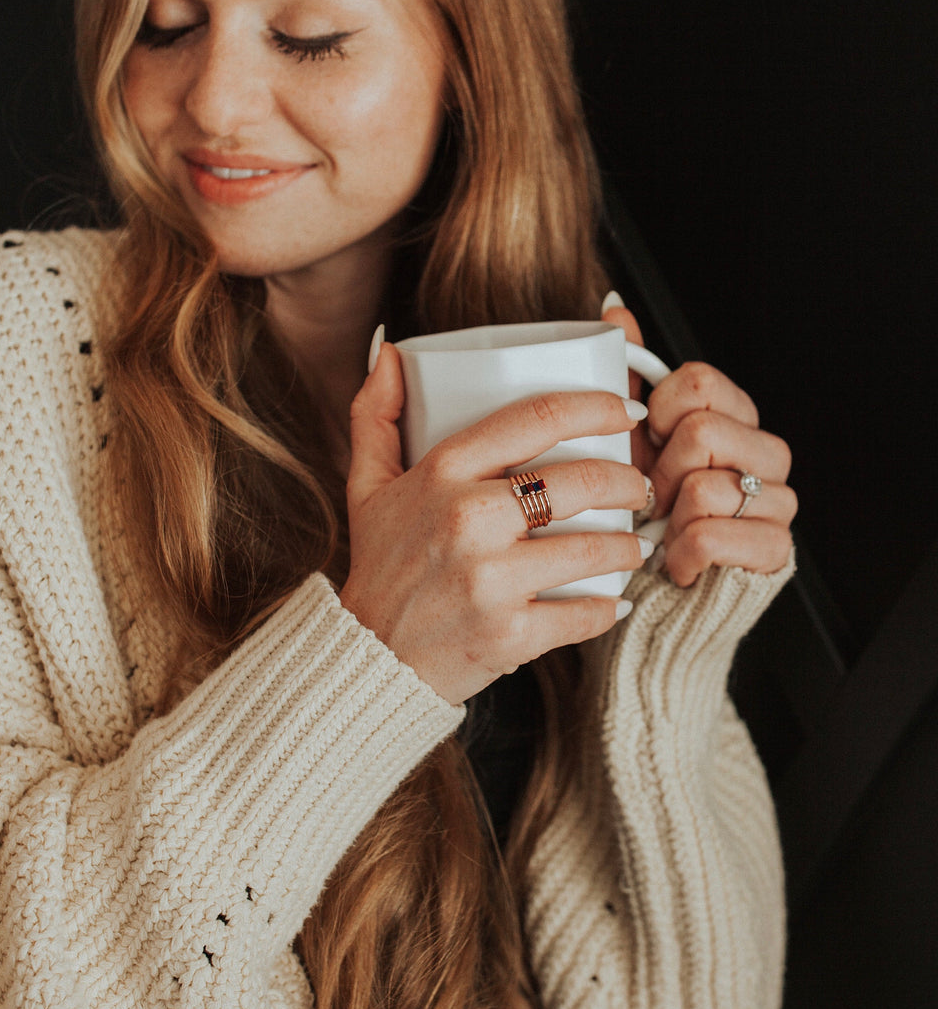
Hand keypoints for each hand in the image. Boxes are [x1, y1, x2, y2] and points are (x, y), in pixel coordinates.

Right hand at [339, 341, 651, 704]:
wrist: (370, 657)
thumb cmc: (381, 566)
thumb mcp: (367, 485)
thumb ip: (377, 413)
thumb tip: (393, 351)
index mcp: (442, 473)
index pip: (536, 419)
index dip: (595, 407)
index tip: (623, 410)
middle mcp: (468, 520)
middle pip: (580, 481)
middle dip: (627, 481)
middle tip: (640, 486)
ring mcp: (491, 580)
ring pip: (594, 549)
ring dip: (628, 547)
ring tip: (634, 545)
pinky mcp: (509, 634)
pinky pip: (584, 614)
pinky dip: (607, 608)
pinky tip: (614, 598)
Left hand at [601, 293, 795, 587]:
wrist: (653, 590)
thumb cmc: (641, 510)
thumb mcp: (627, 436)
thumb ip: (628, 371)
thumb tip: (613, 307)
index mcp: (737, 416)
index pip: (701, 381)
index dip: (660, 412)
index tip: (649, 440)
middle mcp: (767, 454)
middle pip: (703, 432)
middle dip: (661, 471)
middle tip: (654, 496)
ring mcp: (778, 501)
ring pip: (706, 486)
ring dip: (669, 517)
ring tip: (666, 530)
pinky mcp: (775, 550)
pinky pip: (711, 533)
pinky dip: (680, 552)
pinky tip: (678, 559)